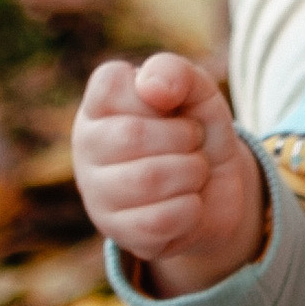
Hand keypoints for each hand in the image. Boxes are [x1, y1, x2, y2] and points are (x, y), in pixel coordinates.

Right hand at [74, 53, 266, 296]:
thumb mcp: (197, 92)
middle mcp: (86, 147)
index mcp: (98, 105)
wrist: (219, 190)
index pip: (109, 84)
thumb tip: (150, 88)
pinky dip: (192, 208)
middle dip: (186, 138)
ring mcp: (97, 193)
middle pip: (133, 135)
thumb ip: (175, 72)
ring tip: (193, 171)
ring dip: (192, 172)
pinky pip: (161, 220)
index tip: (173, 107)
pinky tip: (188, 203)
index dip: (161, 95)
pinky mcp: (118, 233)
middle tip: (193, 142)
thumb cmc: (196, 131)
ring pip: (149, 179)